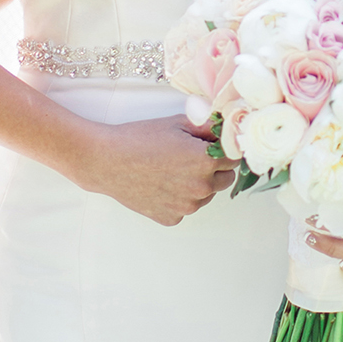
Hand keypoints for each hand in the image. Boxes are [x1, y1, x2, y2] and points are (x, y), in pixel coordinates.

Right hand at [78, 115, 236, 226]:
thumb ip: (210, 127)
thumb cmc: (140, 139)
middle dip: (215, 168)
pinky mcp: (172, 218)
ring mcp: (186, 206)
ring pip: (205, 195)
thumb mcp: (178, 123)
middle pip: (225, 180)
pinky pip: (185, 207)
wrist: (107, 161)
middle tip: (190, 157)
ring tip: (171, 170)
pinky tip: (160, 184)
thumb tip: (229, 128)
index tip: (211, 146)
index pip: (234, 158)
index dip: (224, 150)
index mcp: (206, 161)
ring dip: (197, 185)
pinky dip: (178, 198)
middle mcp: (201, 188)